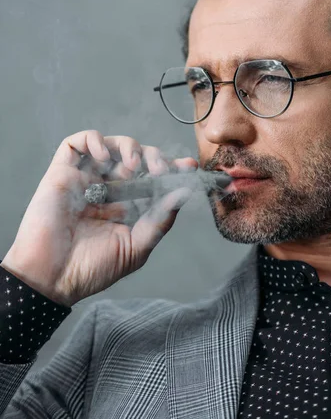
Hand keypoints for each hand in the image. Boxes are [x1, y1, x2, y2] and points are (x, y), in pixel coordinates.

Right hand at [2, 130, 197, 305]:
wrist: (53, 278)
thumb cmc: (92, 268)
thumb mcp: (136, 247)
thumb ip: (160, 220)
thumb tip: (183, 192)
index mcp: (128, 205)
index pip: (154, 178)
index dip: (172, 168)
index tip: (189, 166)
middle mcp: (109, 189)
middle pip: (137, 157)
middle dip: (154, 156)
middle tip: (160, 169)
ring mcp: (86, 178)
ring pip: (112, 144)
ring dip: (129, 146)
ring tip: (133, 165)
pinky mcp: (62, 172)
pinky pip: (76, 142)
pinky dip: (94, 140)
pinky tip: (104, 156)